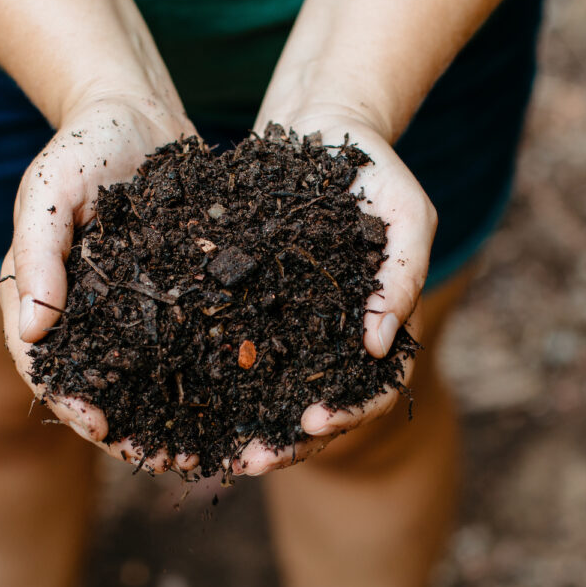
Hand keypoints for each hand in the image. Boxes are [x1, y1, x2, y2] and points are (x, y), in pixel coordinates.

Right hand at [0, 94, 199, 472]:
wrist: (133, 112)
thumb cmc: (81, 147)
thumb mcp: (51, 191)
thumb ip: (38, 254)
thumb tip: (31, 331)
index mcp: (40, 299)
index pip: (46, 366)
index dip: (70, 401)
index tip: (97, 425)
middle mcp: (84, 317)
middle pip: (99, 390)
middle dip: (128, 433)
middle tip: (162, 462)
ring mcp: (129, 313)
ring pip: (146, 382)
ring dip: (170, 423)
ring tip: (203, 456)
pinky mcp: (172, 301)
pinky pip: (187, 350)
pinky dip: (207, 382)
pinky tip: (239, 408)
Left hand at [233, 106, 436, 475]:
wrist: (321, 125)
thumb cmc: (375, 169)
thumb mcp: (406, 213)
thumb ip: (402, 277)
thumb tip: (380, 348)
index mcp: (379, 328)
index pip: (374, 390)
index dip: (348, 413)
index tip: (314, 420)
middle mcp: (333, 338)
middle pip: (317, 409)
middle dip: (287, 443)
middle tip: (251, 461)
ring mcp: (291, 326)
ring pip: (270, 395)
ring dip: (246, 429)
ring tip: (215, 452)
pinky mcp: (249, 306)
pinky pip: (231, 353)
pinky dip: (212, 384)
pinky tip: (180, 401)